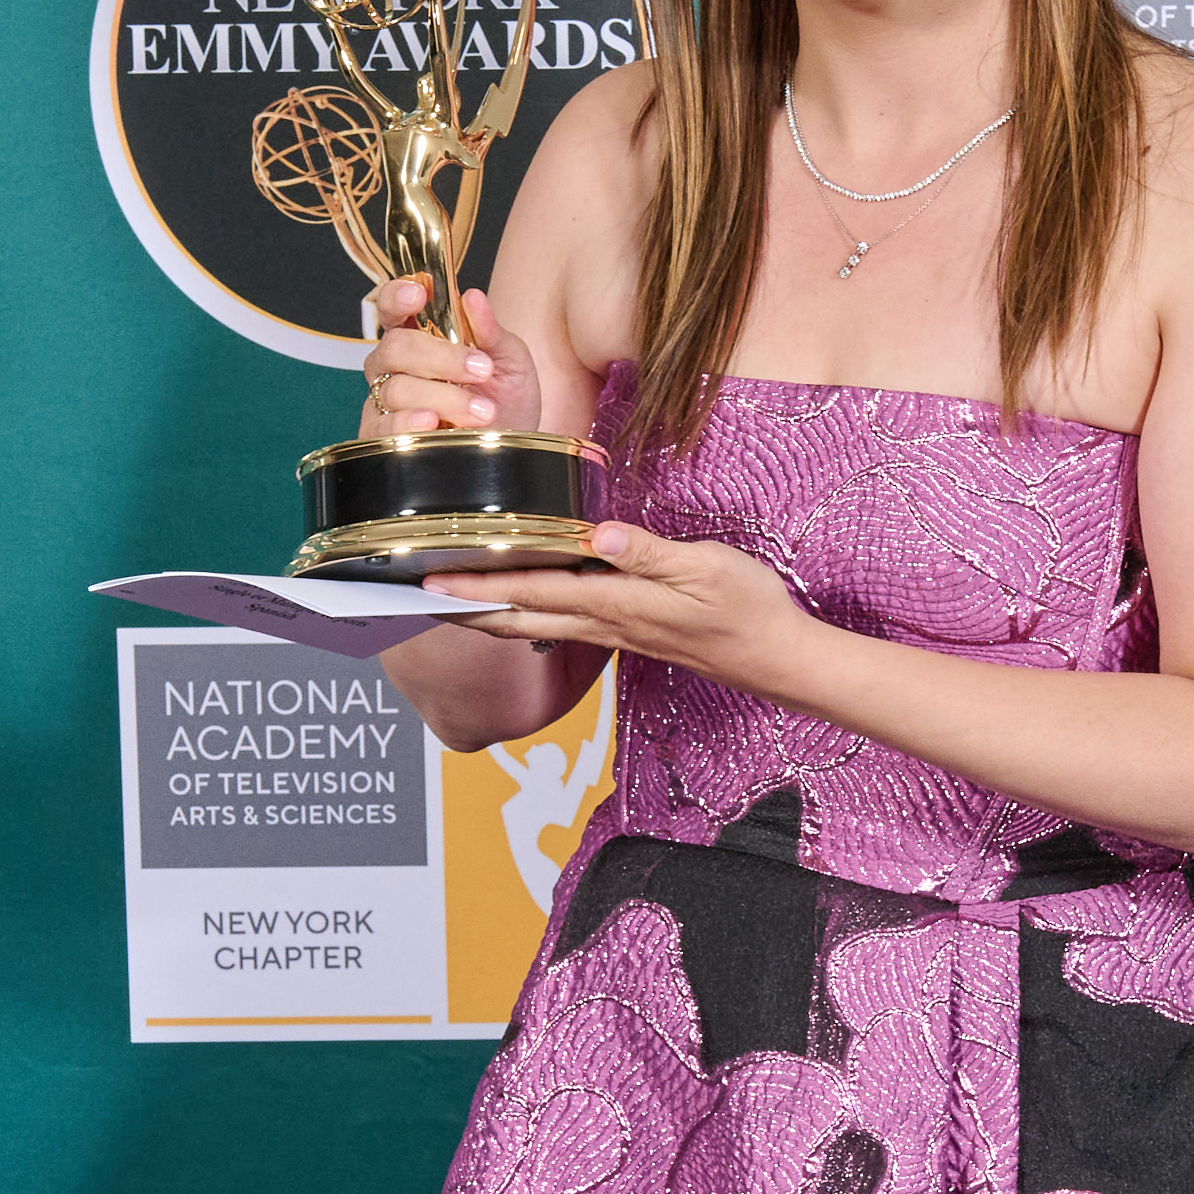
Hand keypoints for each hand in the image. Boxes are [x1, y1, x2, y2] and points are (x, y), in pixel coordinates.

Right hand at [359, 278, 546, 442]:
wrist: (513, 445)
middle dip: (440, 358)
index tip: (419, 294)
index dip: (397, 296)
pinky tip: (434, 423)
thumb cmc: (506, 397)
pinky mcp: (385, 437)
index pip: (392, 306)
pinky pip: (384, 428)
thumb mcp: (510, 360)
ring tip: (483, 411)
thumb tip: (473, 298)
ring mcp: (386, 401)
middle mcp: (394, 365)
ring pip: (396, 389)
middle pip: (395, 348)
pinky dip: (409, 424)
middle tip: (481, 370)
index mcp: (417, 335)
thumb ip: (490, 330)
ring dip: (443, 398)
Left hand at [430, 524, 809, 697]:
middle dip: (465, 609)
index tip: (432, 580)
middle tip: (415, 597)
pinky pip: (562, 625)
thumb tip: (598, 535)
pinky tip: (519, 606)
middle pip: (519, 618)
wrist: (778, 659)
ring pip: (536, 625)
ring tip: (450, 601)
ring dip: (490, 615)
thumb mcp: (706, 568)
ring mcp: (616, 634)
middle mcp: (606, 623)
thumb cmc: (747, 609)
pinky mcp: (629, 635)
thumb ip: (648, 552)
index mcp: (617, 603)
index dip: (479, 586)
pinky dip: (528, 615)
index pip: (532, 591)